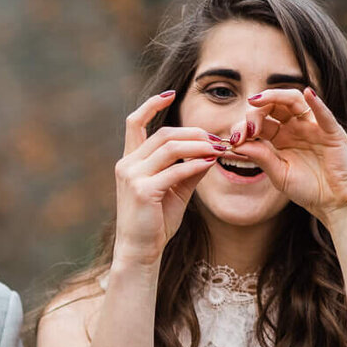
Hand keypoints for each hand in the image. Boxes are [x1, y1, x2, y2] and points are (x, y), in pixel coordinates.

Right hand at [112, 90, 221, 267]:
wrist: (140, 252)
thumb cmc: (155, 223)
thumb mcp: (175, 190)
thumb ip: (189, 168)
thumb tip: (211, 150)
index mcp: (129, 161)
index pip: (135, 123)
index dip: (152, 105)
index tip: (171, 94)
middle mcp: (127, 165)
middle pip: (164, 135)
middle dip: (194, 134)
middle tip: (218, 140)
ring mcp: (132, 177)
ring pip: (170, 148)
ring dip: (198, 146)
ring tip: (219, 150)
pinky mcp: (142, 190)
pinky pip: (174, 170)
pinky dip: (195, 165)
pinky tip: (211, 164)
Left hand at [228, 86, 346, 224]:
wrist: (334, 202)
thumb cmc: (307, 189)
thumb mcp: (278, 174)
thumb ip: (260, 157)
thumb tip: (237, 144)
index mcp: (281, 138)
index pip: (261, 122)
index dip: (246, 126)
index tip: (235, 140)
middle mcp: (295, 127)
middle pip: (274, 107)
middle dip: (256, 113)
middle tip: (247, 128)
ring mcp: (314, 127)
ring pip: (295, 101)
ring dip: (276, 97)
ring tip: (259, 100)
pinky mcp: (332, 132)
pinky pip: (324, 114)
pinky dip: (317, 103)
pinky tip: (307, 94)